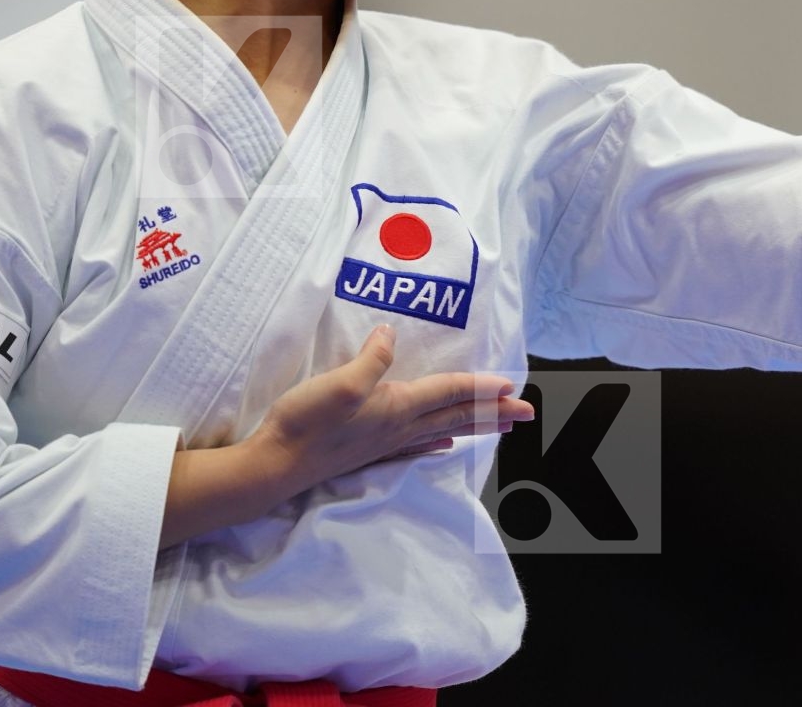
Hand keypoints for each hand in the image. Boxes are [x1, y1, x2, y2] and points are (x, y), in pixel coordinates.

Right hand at [245, 325, 533, 493]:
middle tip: (526, 413)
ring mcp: (384, 442)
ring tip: (500, 427)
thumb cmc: (307, 422)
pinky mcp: (367, 451)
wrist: (275, 465)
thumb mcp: (341, 382)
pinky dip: (436, 441)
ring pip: (441, 429)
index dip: (481, 387)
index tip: (512, 386)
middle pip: (456, 415)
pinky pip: (415, 445)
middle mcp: (398, 427)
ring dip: (474, 426)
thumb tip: (392, 335)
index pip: (449, 393)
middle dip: (494, 413)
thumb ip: (372, 359)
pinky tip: (444, 444)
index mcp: (397, 407)